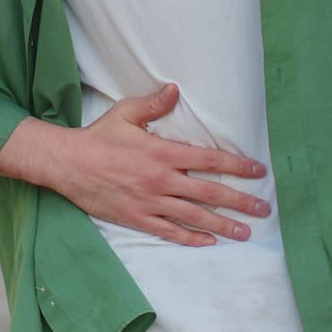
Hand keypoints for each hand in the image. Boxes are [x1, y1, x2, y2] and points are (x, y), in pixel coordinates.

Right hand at [51, 82, 270, 246]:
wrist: (68, 164)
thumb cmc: (99, 137)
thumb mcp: (125, 113)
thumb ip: (154, 104)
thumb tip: (175, 90)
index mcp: (162, 153)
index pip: (209, 160)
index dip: (237, 166)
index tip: (258, 171)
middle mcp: (161, 180)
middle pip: (209, 193)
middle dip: (240, 202)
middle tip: (263, 210)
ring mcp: (150, 203)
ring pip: (194, 217)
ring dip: (223, 225)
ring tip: (245, 232)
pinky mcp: (138, 218)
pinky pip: (170, 232)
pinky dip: (191, 238)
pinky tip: (208, 242)